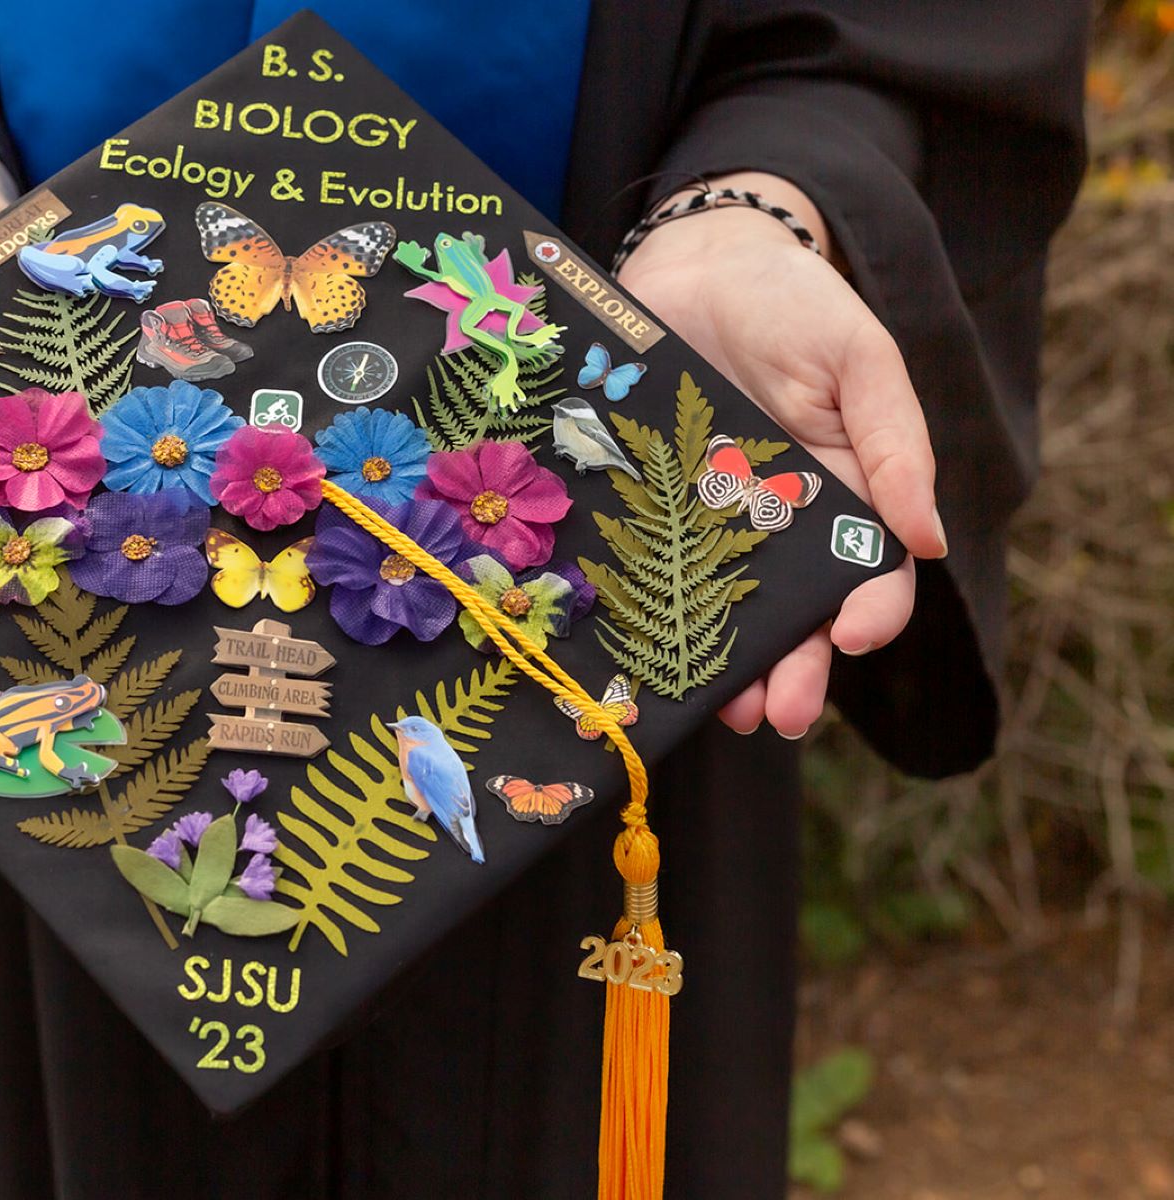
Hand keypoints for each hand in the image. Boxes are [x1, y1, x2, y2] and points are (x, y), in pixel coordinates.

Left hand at [616, 172, 947, 737]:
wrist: (697, 261)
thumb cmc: (794, 304)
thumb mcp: (860, 359)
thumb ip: (895, 443)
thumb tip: (927, 537)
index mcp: (842, 496)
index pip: (869, 576)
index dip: (868, 614)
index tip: (848, 638)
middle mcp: (775, 523)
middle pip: (792, 614)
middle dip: (789, 670)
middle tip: (775, 716)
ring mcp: (706, 521)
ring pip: (720, 609)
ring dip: (721, 665)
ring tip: (719, 707)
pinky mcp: (645, 509)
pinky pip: (647, 570)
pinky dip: (647, 614)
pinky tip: (641, 650)